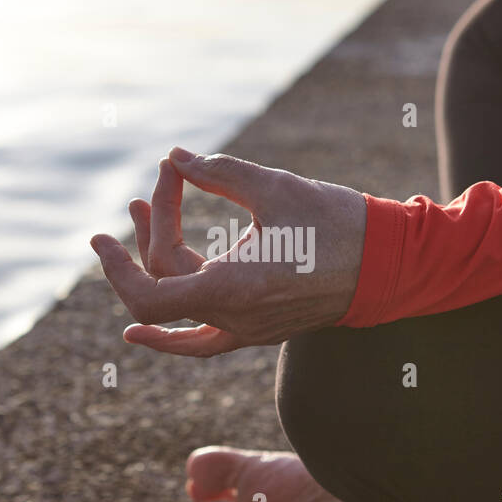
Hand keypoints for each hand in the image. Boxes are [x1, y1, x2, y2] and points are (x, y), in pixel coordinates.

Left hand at [90, 148, 366, 356]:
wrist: (389, 265)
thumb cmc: (338, 224)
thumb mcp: (276, 188)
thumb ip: (219, 172)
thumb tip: (176, 158)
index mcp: (234, 287)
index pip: (149, 290)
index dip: (117, 264)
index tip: (112, 224)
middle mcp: (235, 318)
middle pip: (165, 279)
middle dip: (154, 224)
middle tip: (167, 176)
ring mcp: (245, 330)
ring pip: (179, 304)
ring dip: (155, 259)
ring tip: (148, 206)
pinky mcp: (256, 329)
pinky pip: (201, 342)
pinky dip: (168, 337)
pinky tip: (138, 331)